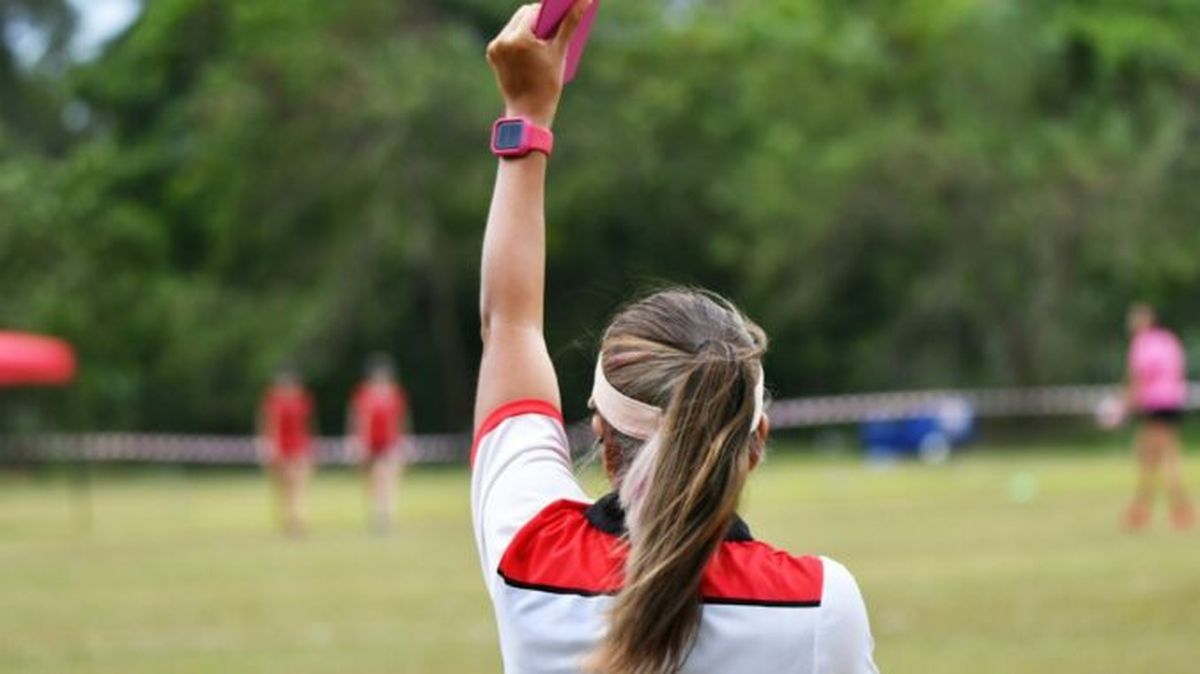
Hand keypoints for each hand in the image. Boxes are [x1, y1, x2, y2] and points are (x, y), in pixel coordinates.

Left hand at [486, 0, 590, 127]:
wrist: (528, 112)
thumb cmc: (547, 85)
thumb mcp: (560, 51)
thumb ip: (570, 23)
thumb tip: (584, 0)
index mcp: (519, 38)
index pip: (535, 10)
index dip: (550, 10)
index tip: (562, 12)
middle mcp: (503, 40)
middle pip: (523, 15)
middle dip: (539, 17)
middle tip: (555, 23)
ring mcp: (495, 48)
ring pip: (515, 25)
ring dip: (529, 26)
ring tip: (545, 34)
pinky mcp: (492, 55)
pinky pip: (508, 38)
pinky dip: (520, 38)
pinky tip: (532, 44)